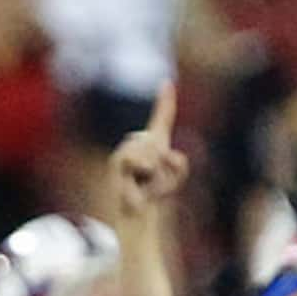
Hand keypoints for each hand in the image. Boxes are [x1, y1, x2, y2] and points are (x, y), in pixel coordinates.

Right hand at [108, 83, 186, 219]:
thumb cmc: (154, 193)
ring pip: (150, 151)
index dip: (165, 101)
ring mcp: (125, 150)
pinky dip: (145, 171)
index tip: (167, 83)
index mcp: (153, 142)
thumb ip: (179, 163)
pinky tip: (137, 183)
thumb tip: (162, 155)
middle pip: (156, 141)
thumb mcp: (176, 176)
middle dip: (161, 162)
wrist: (137, 212)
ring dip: (154, 171)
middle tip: (151, 178)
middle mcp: (136, 142)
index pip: (162, 118)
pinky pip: (141, 159)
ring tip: (143, 181)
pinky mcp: (117, 161)